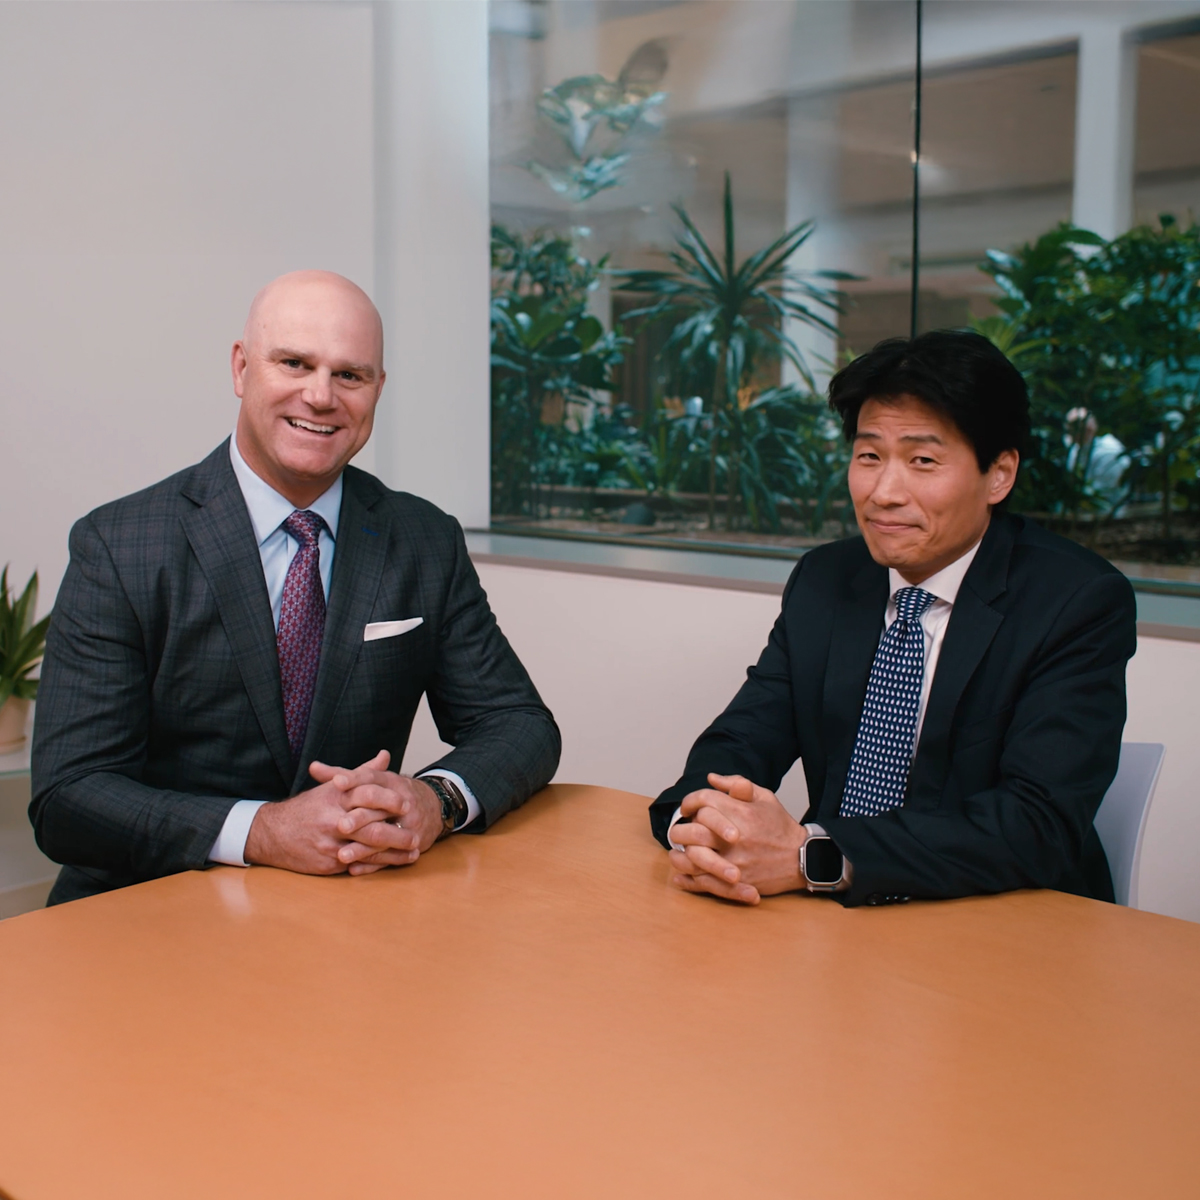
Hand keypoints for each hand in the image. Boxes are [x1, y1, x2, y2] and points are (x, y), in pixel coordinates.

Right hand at [244, 750, 423, 875]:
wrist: (272, 834)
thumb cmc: (308, 808)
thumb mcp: (332, 787)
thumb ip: (361, 773)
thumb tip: (385, 756)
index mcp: (335, 797)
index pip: (366, 795)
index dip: (388, 800)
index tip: (407, 804)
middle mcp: (332, 820)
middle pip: (370, 827)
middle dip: (396, 833)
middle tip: (416, 834)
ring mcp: (330, 845)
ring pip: (366, 851)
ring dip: (393, 853)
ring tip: (413, 852)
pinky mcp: (327, 864)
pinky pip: (357, 866)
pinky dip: (377, 865)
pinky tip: (394, 863)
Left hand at [667, 773, 805, 904]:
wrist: (801, 858)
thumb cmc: (780, 826)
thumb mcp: (764, 797)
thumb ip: (738, 784)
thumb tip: (711, 778)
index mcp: (741, 812)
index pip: (704, 801)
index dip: (690, 801)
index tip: (688, 807)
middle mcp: (734, 837)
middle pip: (693, 830)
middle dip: (682, 827)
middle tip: (683, 829)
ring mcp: (733, 862)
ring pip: (693, 858)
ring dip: (681, 853)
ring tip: (681, 849)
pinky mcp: (734, 883)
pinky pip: (702, 882)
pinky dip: (687, 878)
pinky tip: (680, 874)